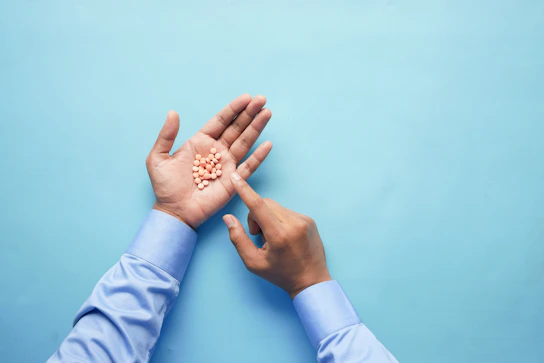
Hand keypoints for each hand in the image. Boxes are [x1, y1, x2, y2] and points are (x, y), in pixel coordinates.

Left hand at [147, 94, 272, 228]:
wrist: (173, 211)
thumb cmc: (165, 186)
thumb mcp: (158, 158)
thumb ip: (166, 135)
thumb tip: (173, 112)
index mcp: (201, 142)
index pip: (221, 121)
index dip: (233, 109)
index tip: (246, 97)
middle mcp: (216, 151)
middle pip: (236, 128)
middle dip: (249, 114)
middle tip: (262, 99)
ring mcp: (226, 165)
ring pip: (245, 142)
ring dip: (256, 128)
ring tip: (267, 113)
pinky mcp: (233, 181)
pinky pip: (248, 167)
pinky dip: (258, 156)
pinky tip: (267, 144)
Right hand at [222, 173, 331, 298]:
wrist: (311, 281)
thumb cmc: (280, 274)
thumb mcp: (253, 262)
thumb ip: (238, 239)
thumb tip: (228, 218)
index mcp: (279, 235)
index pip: (258, 205)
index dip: (244, 190)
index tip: (236, 177)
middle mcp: (294, 223)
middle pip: (265, 204)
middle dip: (256, 215)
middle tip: (258, 235)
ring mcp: (304, 220)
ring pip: (275, 207)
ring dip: (268, 218)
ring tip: (273, 239)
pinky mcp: (309, 220)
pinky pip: (286, 211)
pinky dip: (279, 220)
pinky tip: (284, 237)